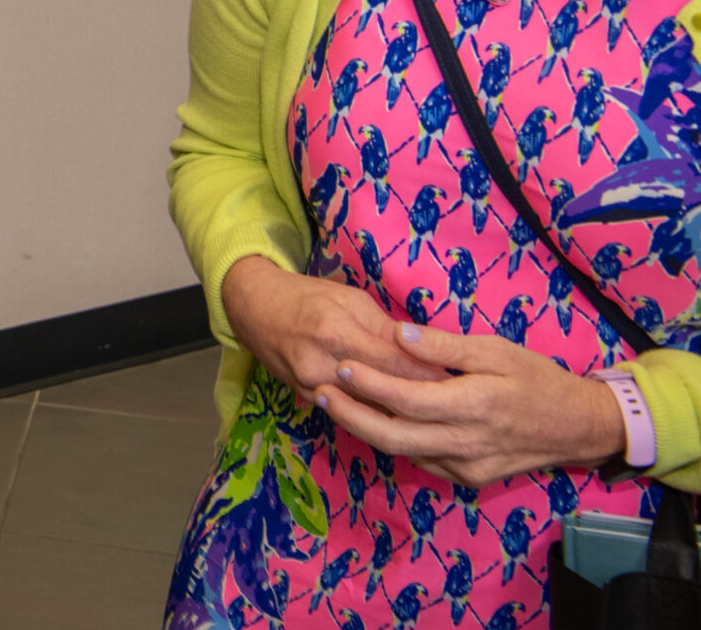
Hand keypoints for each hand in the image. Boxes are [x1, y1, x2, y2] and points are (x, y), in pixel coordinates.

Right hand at [220, 254, 444, 408]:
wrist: (252, 307)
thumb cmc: (305, 295)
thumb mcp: (349, 299)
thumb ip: (387, 330)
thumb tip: (428, 354)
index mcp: (335, 333)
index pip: (393, 364)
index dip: (430, 377)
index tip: (462, 385)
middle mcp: (322, 366)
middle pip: (382, 394)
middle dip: (422, 400)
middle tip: (459, 407)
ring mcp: (311, 388)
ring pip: (367, 411)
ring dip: (401, 414)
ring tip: (437, 416)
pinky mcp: (307, 400)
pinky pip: (350, 412)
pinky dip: (376, 414)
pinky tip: (402, 419)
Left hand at [322, 323, 628, 485]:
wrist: (577, 427)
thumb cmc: (536, 378)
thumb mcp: (496, 349)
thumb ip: (444, 345)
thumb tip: (398, 334)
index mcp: (474, 405)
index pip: (408, 399)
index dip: (370, 384)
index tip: (339, 365)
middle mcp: (467, 443)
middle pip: (393, 436)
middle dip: (350, 415)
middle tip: (318, 391)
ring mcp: (467, 466)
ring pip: (403, 451)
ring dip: (364, 429)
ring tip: (334, 403)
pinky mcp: (469, 478)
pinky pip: (422, 460)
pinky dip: (394, 441)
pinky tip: (372, 420)